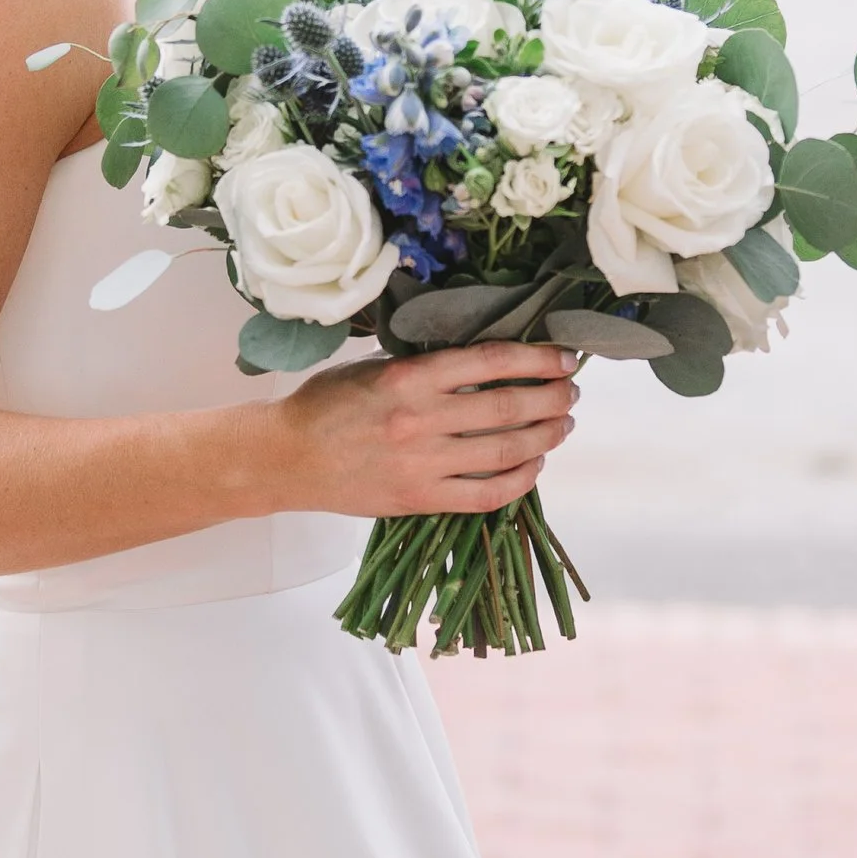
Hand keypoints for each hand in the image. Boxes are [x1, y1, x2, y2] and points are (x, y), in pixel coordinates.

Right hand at [274, 344, 576, 519]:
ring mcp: (422, 464)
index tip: (564, 358)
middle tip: (569, 392)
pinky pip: (486, 495)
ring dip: (545, 436)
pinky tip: (533, 465)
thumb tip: (489, 362)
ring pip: (506, 450)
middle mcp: (420, 419)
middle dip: (551, 398)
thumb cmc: (327, 405)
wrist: (287, 459)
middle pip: (508, 407)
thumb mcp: (374, 368)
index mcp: (409, 377)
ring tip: (562, 424)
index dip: (537, 359)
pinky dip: (520, 480)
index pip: (491, 361)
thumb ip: (427, 366)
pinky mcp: (420, 500)